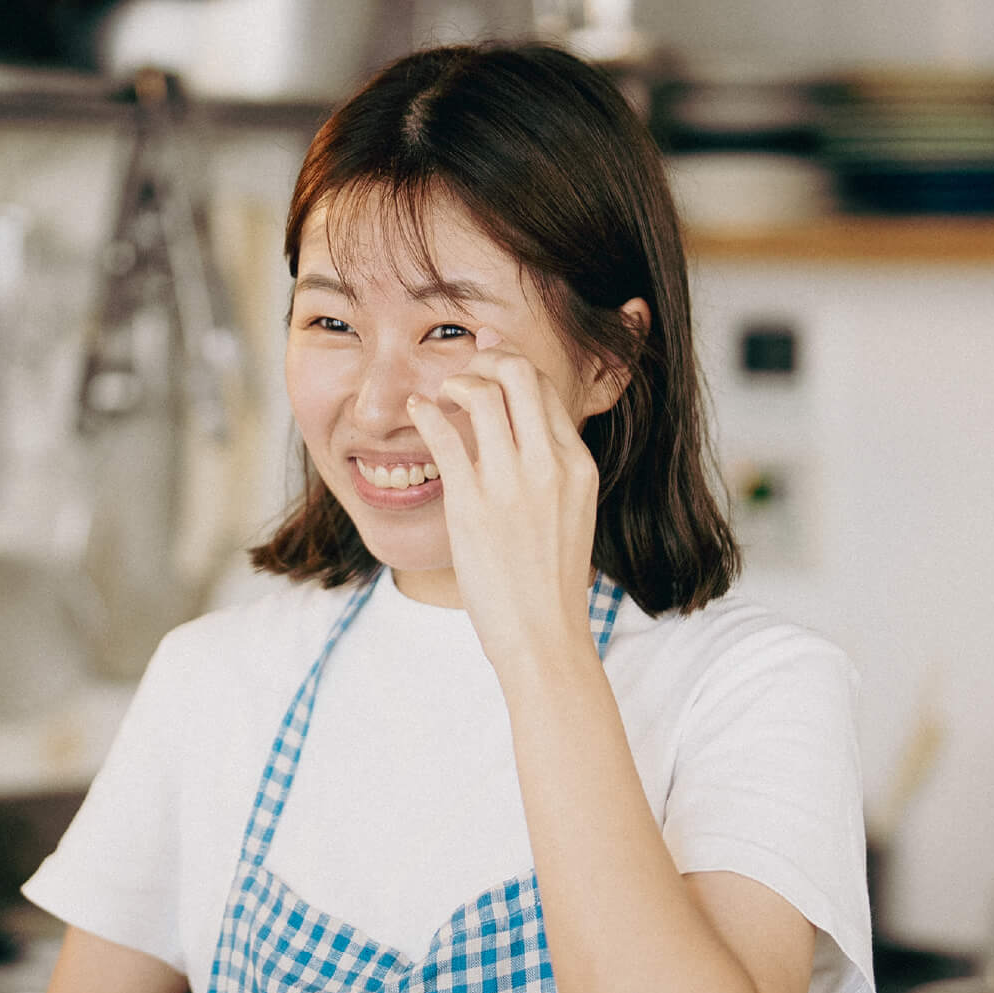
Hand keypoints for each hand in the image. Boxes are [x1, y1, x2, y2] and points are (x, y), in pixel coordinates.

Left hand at [404, 333, 602, 680]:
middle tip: (464, 370)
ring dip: (456, 381)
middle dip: (486, 358)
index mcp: (576, 465)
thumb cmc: (549, 581)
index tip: (488, 362)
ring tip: (442, 393)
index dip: (511, 365)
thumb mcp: (571, 512)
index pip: (545, 389)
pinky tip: (416, 410)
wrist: (543, 635)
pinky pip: (444, 434)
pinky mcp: (472, 504)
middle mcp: (548, 465)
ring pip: (483, 394)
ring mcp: (510, 483)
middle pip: (519, 374)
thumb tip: (525, 430)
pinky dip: (426, 411)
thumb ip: (552, 467)